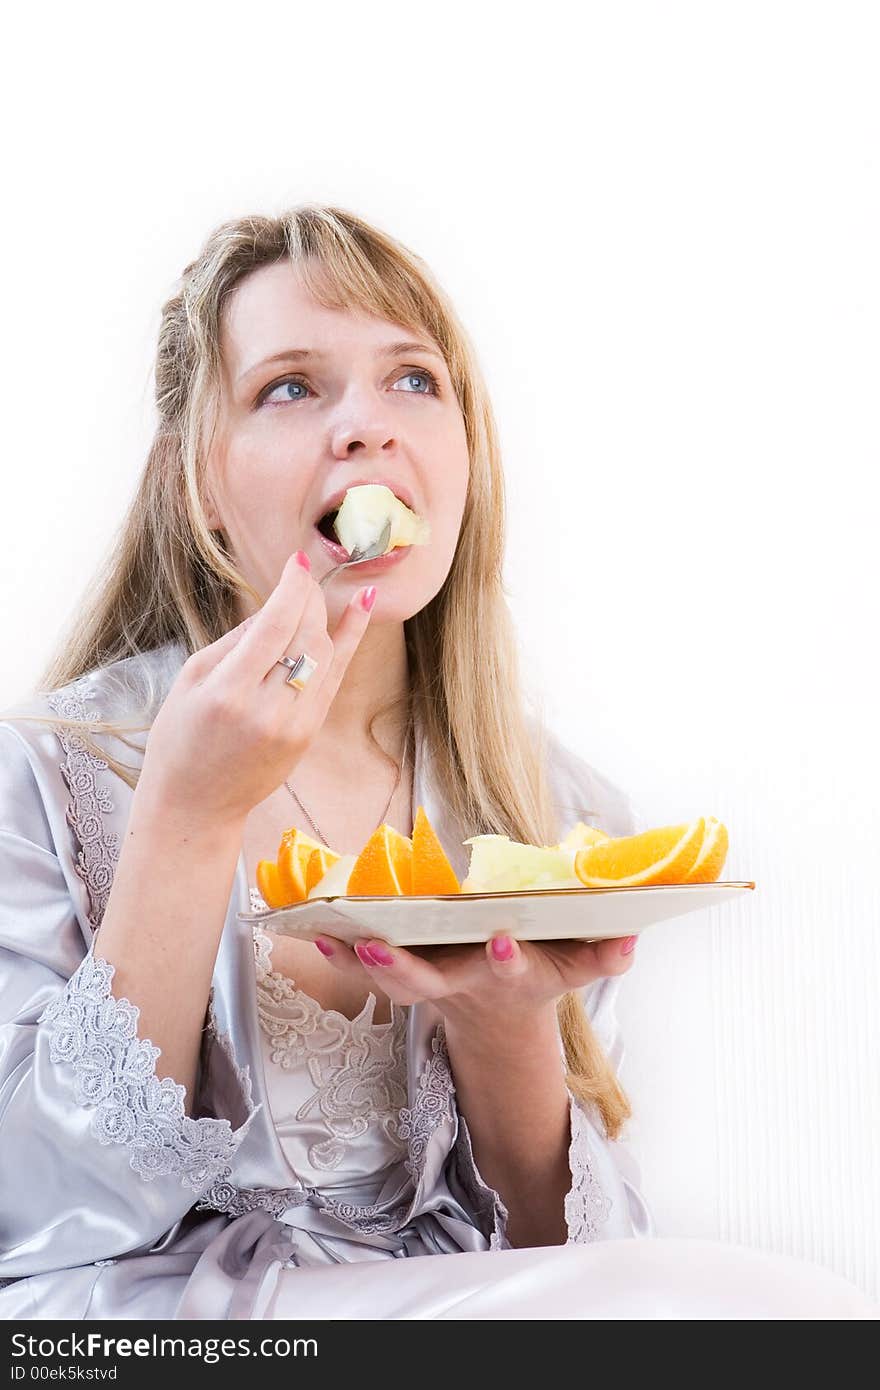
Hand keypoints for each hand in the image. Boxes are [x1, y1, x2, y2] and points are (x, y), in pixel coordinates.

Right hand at [138, 552, 375, 828]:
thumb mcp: (191, 679)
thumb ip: (235, 640)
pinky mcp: (309, 735)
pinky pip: (335, 677)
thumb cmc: (181, 737)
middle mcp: (266, 709)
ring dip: (324, 617)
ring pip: (324, 655)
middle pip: (304, 636)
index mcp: (228, 692)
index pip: (275, 624)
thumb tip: (274, 606)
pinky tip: (363, 608)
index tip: (297, 561)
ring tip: (317, 593)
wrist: (196, 803)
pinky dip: (349, 640)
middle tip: (303, 576)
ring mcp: (294, 725)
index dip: (293, 587)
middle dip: (308, 598)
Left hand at [311, 926, 638, 1031]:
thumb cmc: (541, 975)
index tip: (502, 938)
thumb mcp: (578, 967)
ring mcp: (429, 987)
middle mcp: (464, 985)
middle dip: (406, 969)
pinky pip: (366, 972)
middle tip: (379, 946)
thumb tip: (633, 931)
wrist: (500, 1021)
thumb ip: (605, 952)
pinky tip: (316, 931)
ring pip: (391, 981)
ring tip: (338, 936)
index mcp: (512, 977)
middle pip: (429, 985)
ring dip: (362, 964)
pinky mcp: (404, 979)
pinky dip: (340, 956)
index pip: (513, 968)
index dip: (509, 958)